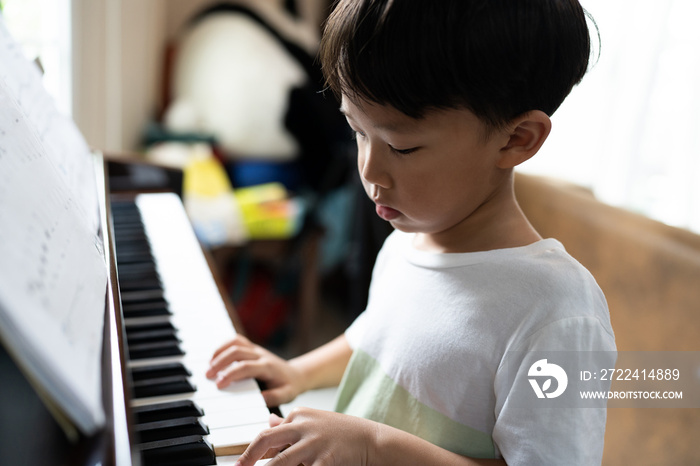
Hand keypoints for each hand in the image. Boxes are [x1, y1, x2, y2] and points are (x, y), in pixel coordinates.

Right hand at [207, 335, 303, 406]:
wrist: (296, 374)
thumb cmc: (288, 386)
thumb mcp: (285, 395)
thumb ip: (272, 398)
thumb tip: (256, 400)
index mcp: (268, 367)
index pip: (245, 367)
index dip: (231, 374)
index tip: (219, 384)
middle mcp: (261, 355)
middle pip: (237, 351)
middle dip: (220, 362)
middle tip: (208, 376)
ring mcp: (256, 349)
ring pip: (235, 342)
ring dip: (220, 352)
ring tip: (209, 366)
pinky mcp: (252, 348)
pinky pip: (236, 340)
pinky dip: (223, 346)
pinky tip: (215, 358)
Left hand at [235, 408, 374, 465]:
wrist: (370, 439)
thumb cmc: (340, 432)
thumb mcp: (314, 421)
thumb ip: (290, 423)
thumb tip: (269, 422)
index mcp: (299, 415)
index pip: (268, 433)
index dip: (253, 451)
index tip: (242, 463)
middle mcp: (304, 427)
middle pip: (267, 439)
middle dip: (249, 456)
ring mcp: (314, 444)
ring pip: (281, 462)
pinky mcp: (326, 460)